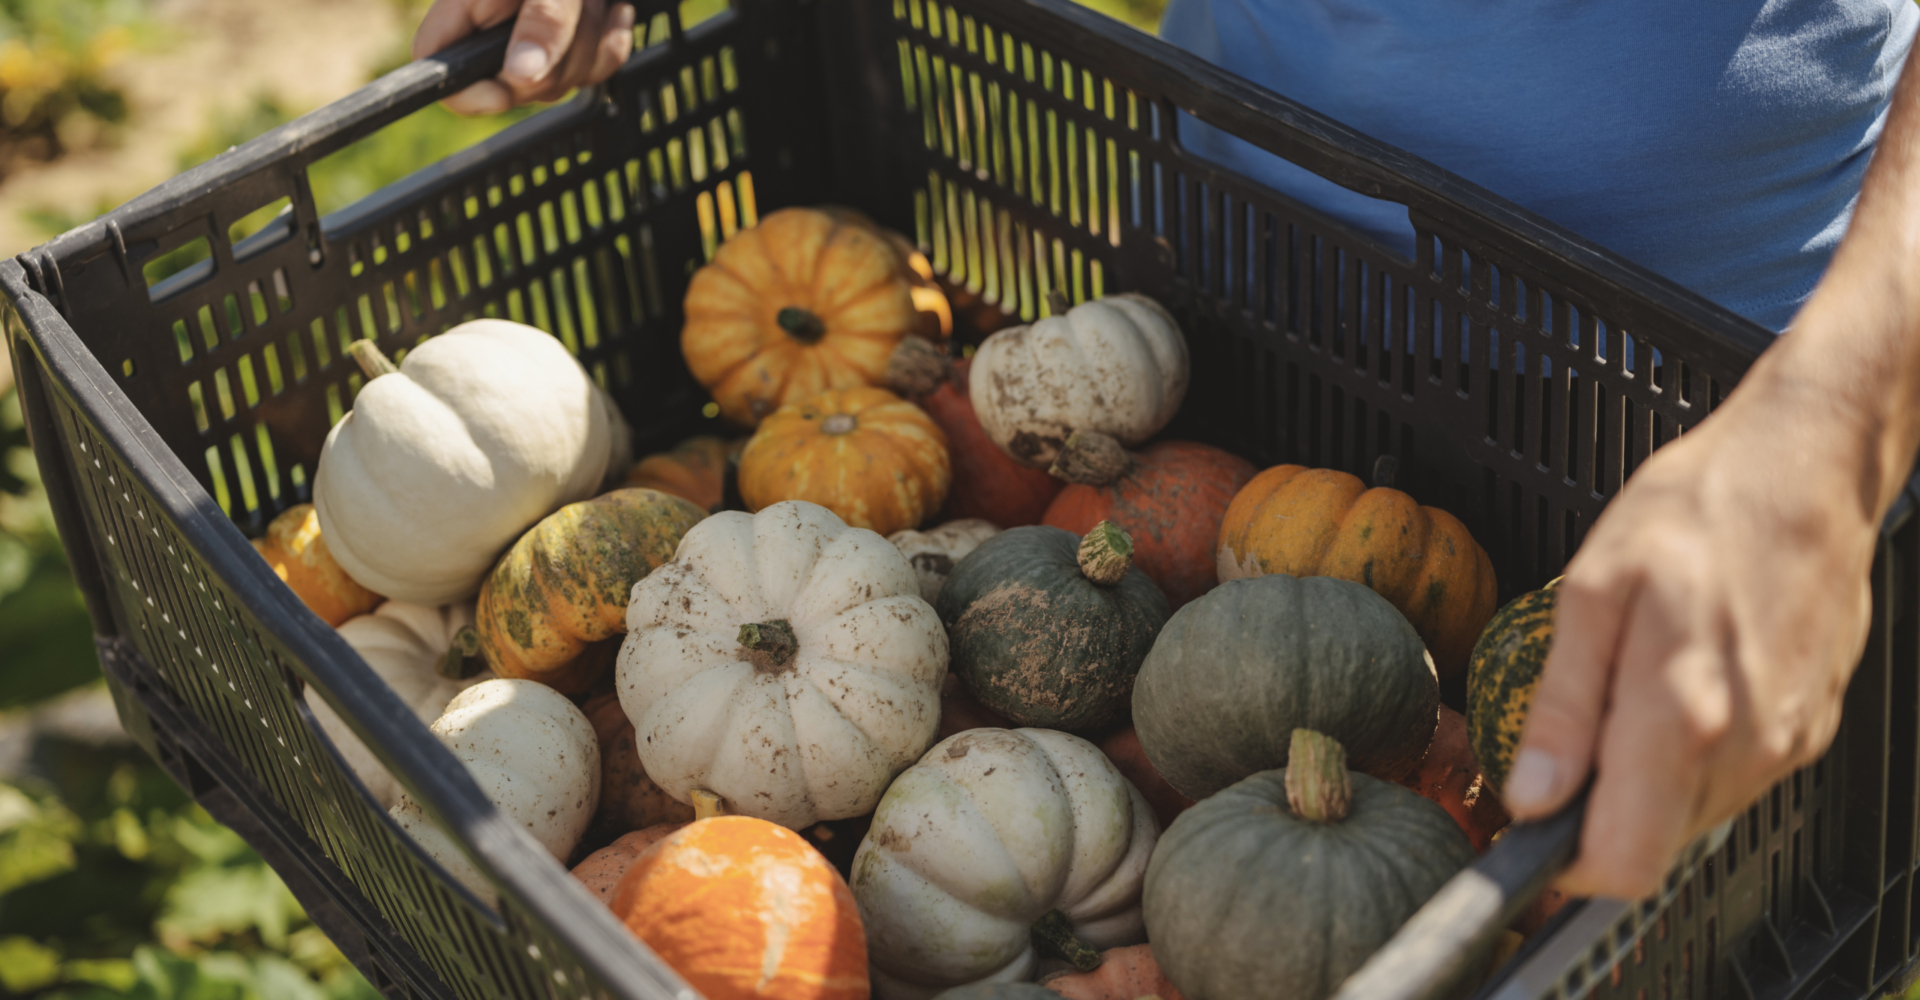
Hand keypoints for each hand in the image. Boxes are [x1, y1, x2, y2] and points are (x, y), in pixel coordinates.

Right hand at [413, 0, 635, 114]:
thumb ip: (540, 21)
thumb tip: (522, 77)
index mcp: (464, 8)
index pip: (439, 70)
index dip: (468, 92)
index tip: (504, 90)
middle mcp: (494, 29)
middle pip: (514, 86)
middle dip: (557, 58)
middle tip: (572, 8)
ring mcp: (534, 42)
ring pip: (561, 82)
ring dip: (589, 42)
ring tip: (590, 0)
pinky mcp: (569, 46)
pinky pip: (594, 72)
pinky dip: (610, 43)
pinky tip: (614, 11)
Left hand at [1502, 339, 1882, 899]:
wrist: (1807, 467)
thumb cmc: (1694, 511)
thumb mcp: (1592, 593)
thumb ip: (1564, 706)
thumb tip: (1532, 796)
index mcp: (1682, 715)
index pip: (1624, 861)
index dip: (1569, 864)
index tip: (1535, 827)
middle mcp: (1747, 746)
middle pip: (1657, 843)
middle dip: (1603, 812)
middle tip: (1573, 737)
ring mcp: (1789, 741)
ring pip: (1696, 814)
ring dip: (1648, 779)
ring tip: (1630, 689)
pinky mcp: (1812, 727)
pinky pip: (1736, 776)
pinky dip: (1695, 752)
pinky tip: (1683, 678)